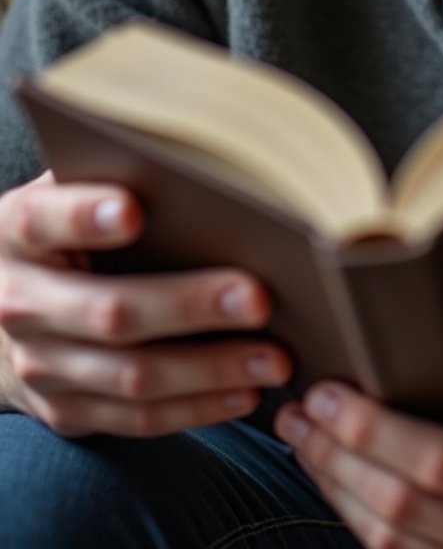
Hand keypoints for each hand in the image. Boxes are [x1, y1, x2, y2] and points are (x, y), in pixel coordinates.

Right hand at [0, 171, 291, 436]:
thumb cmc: (60, 231)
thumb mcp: (64, 192)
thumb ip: (112, 175)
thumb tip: (203, 166)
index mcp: (17, 234)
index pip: (45, 221)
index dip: (86, 216)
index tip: (136, 210)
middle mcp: (20, 303)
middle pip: (109, 311)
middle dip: (189, 306)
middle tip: (258, 298)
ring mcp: (40, 365)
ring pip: (133, 376)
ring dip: (210, 369)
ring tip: (273, 356)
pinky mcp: (66, 410)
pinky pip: (136, 418)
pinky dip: (196, 408)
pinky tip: (245, 390)